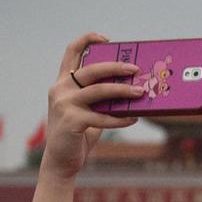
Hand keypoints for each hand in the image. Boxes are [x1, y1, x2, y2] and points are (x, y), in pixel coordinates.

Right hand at [40, 33, 142, 181]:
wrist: (61, 162)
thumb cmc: (78, 134)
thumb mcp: (86, 110)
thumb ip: (100, 98)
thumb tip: (131, 87)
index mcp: (62, 82)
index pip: (71, 51)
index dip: (88, 39)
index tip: (107, 40)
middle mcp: (60, 89)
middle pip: (91, 69)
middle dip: (116, 67)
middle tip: (136, 70)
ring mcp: (64, 104)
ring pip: (99, 90)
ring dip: (123, 91)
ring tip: (141, 93)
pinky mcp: (72, 121)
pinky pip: (102, 117)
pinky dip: (120, 118)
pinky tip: (133, 119)